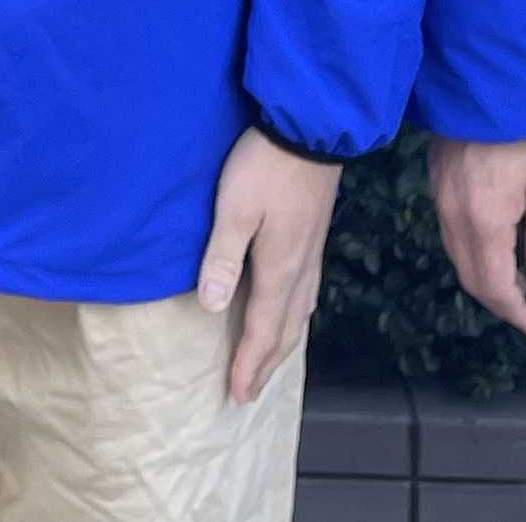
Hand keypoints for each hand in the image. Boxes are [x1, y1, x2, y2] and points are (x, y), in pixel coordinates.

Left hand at [200, 128, 340, 402]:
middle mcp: (301, 269)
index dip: (250, 363)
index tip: (238, 394)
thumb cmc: (266, 166)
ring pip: (299, 314)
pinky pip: (307, 294)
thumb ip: (222, 257)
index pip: (262, 328)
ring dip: (282, 343)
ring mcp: (312, 254)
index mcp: (280, 268)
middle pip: (285, 330)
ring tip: (269, 363)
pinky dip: (295, 318)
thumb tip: (211, 306)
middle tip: (250, 392)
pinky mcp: (315, 238)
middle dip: (267, 363)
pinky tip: (292, 313)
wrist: (311, 131)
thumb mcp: (235, 208)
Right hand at [428, 135, 525, 336]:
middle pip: (469, 275)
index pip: (493, 285)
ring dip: (483, 276)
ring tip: (514, 281)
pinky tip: (492, 245)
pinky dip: (470, 252)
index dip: (514, 311)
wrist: (486, 84)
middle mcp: (453, 217)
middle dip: (497, 299)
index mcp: (483, 224)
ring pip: (456, 255)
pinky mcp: (436, 181)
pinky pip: (449, 232)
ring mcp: (440, 199)